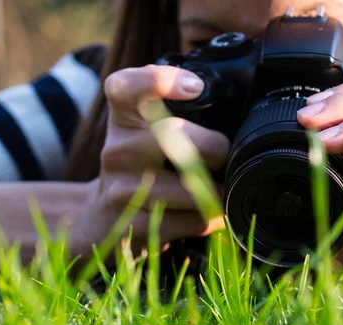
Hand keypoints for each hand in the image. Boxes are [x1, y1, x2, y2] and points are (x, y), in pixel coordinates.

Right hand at [74, 65, 229, 255]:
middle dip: (214, 147)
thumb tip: (238, 116)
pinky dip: (212, 217)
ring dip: (218, 189)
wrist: (103, 217)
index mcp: (123, 118)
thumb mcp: (147, 131)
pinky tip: (207, 213)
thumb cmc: (141, 166)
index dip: (158, 80)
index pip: (126, 87)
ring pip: (193, 187)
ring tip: (219, 188)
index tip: (196, 87)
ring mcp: (122, 190)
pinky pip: (194, 220)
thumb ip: (179, 111)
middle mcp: (117, 150)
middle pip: (173, 137)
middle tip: (222, 156)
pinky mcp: (135, 226)